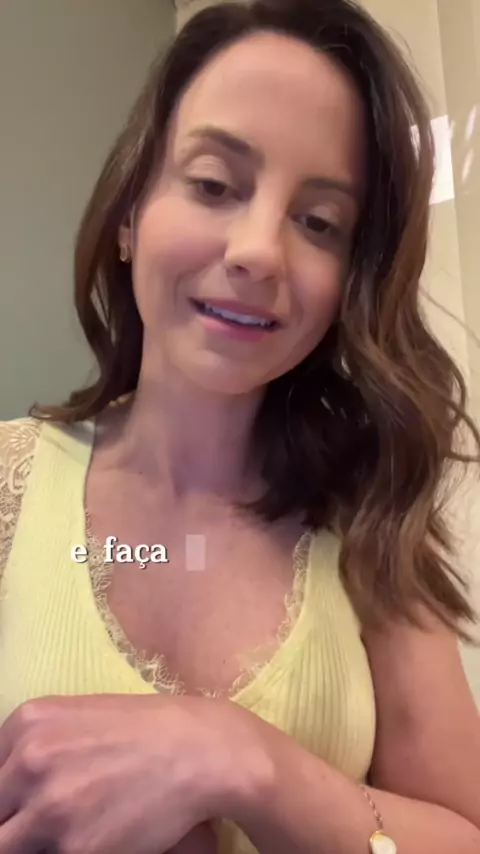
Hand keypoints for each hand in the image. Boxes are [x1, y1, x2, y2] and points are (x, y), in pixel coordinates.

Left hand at [0, 694, 248, 853]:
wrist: (202, 751)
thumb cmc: (147, 731)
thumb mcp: (79, 719)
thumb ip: (35, 748)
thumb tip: (9, 787)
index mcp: (27, 722)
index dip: (5, 800)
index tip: (17, 809)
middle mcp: (29, 760)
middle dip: (12, 824)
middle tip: (41, 825)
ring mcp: (50, 806)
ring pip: (7, 845)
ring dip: (32, 842)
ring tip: (67, 833)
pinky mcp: (75, 848)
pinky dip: (63, 852)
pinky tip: (90, 840)